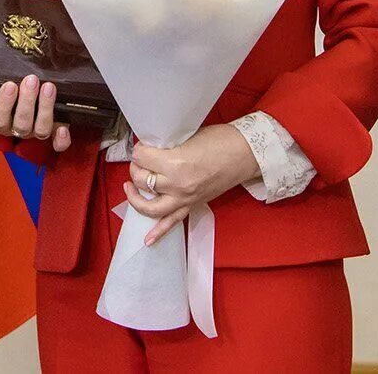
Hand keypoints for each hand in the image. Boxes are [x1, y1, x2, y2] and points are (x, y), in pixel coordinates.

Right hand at [0, 73, 70, 152]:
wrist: (40, 99)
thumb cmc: (21, 90)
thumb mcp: (12, 86)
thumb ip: (8, 81)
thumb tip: (1, 63)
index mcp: (5, 121)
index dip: (4, 104)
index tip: (10, 84)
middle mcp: (21, 130)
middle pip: (21, 124)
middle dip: (27, 101)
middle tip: (31, 80)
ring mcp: (39, 133)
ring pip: (41, 130)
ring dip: (45, 109)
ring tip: (48, 87)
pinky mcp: (56, 136)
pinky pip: (59, 145)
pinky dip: (61, 139)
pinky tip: (63, 128)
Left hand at [127, 125, 259, 245]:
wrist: (246, 153)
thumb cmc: (221, 140)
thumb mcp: (189, 137)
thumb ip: (169, 146)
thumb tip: (152, 149)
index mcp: (175, 163)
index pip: (142, 158)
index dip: (139, 150)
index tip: (142, 146)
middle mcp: (177, 184)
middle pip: (142, 180)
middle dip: (137, 168)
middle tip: (141, 159)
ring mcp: (185, 198)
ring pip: (150, 206)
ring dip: (136, 198)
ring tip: (131, 188)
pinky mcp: (193, 205)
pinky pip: (172, 222)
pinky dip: (159, 232)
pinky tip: (147, 240)